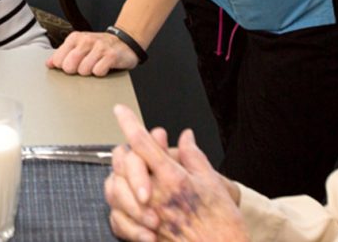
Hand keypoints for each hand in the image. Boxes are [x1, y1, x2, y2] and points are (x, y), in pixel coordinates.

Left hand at [46, 31, 137, 75]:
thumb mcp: (79, 46)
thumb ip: (62, 54)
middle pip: (69, 66)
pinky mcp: (111, 56)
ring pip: (83, 70)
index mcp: (75, 38)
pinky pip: (98, 72)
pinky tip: (104, 67)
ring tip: (95, 65)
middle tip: (84, 66)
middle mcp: (86, 40)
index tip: (70, 66)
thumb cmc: (99, 47)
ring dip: (89, 72)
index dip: (63, 67)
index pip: (58, 59)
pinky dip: (101, 73)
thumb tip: (49, 63)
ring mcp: (99, 47)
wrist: (125, 42)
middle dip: (75, 71)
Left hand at [109, 105, 247, 241]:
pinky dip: (117, 208)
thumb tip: (186, 136)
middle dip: (123, 150)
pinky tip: (125, 202)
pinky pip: (117, 219)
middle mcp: (156, 196)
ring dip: (117, 177)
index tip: (120, 110)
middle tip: (130, 147)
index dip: (129, 122)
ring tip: (126, 173)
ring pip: (115, 189)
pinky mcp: (143, 235)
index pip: (143, 142)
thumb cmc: (223, 223)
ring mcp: (146, 215)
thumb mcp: (213, 183)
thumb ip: (194, 156)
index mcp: (174, 178)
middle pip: (124, 163)